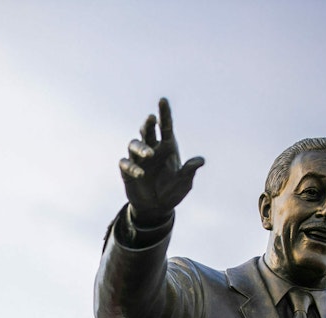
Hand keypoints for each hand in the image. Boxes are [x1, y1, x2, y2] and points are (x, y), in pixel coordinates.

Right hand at [119, 98, 203, 225]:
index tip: (163, 100)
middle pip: (147, 131)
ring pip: (134, 144)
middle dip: (148, 124)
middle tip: (151, 119)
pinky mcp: (127, 171)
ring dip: (140, 146)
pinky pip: (125, 163)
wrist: (157, 208)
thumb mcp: (184, 183)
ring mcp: (138, 159)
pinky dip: (132, 166)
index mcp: (167, 147)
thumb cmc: (172, 192)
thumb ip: (189, 171)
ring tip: (149, 154)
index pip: (165, 126)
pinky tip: (141, 174)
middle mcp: (152, 149)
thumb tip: (200, 160)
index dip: (164, 113)